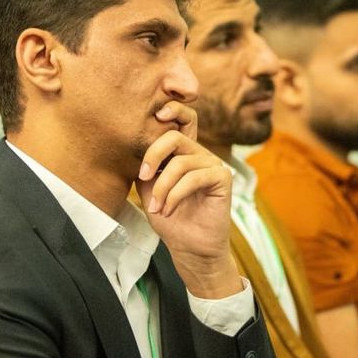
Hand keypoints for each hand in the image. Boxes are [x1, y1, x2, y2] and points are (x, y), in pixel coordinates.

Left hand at [136, 103, 241, 297]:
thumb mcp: (149, 191)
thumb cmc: (172, 221)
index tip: (156, 115)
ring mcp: (213, 165)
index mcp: (184, 153)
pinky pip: (193, 178)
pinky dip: (175, 195)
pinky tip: (169, 210)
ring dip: (162, 188)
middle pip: (174, 137)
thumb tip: (135, 148)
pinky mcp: (223, 178)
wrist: (190, 249)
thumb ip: (146, 168)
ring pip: (180, 163)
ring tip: (157, 208)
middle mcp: (200, 155)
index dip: (173, 109)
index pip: (184, 119)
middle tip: (142, 178)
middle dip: (153, 155)